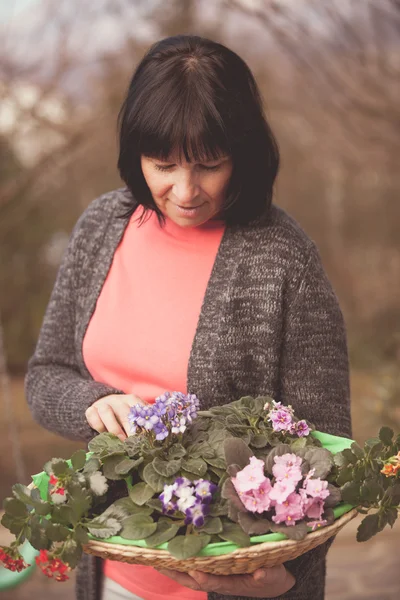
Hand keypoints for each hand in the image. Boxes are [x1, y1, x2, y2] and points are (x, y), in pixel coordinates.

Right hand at [85, 394, 144, 439]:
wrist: (103, 405)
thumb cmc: (123, 415)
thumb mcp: (135, 415)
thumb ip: (144, 423)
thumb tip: (158, 436)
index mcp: (132, 400)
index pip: (140, 411)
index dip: (145, 426)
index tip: (149, 439)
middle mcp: (119, 400)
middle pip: (125, 414)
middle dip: (131, 431)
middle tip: (135, 445)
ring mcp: (104, 403)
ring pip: (106, 412)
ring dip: (114, 429)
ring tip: (120, 442)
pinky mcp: (91, 409)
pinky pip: (92, 415)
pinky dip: (97, 426)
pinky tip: (103, 435)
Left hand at [155, 564, 294, 597]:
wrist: (272, 583)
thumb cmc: (272, 577)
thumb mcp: (273, 575)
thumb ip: (267, 574)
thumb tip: (261, 573)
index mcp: (234, 583)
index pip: (217, 582)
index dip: (206, 578)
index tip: (196, 571)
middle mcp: (221, 580)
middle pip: (195, 580)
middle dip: (177, 573)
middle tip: (159, 563)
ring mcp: (216, 575)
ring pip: (190, 575)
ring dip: (173, 569)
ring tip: (156, 558)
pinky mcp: (214, 568)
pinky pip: (193, 567)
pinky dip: (180, 563)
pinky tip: (168, 555)